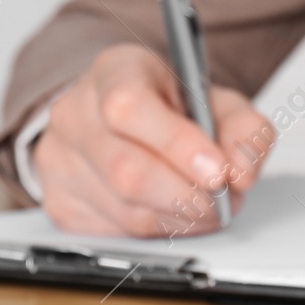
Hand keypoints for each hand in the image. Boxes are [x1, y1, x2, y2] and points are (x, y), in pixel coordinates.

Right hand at [33, 43, 273, 236]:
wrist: (116, 118)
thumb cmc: (166, 107)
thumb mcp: (215, 101)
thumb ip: (244, 128)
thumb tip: (242, 172)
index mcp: (113, 72)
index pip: (130, 107)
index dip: (178, 145)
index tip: (218, 172)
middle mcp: (75, 114)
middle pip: (127, 170)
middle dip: (188, 196)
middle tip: (222, 200)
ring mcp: (60, 160)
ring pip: (125, 210)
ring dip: (180, 218)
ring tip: (207, 207)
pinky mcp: (60, 202)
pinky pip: (115, 232)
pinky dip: (158, 230)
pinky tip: (173, 213)